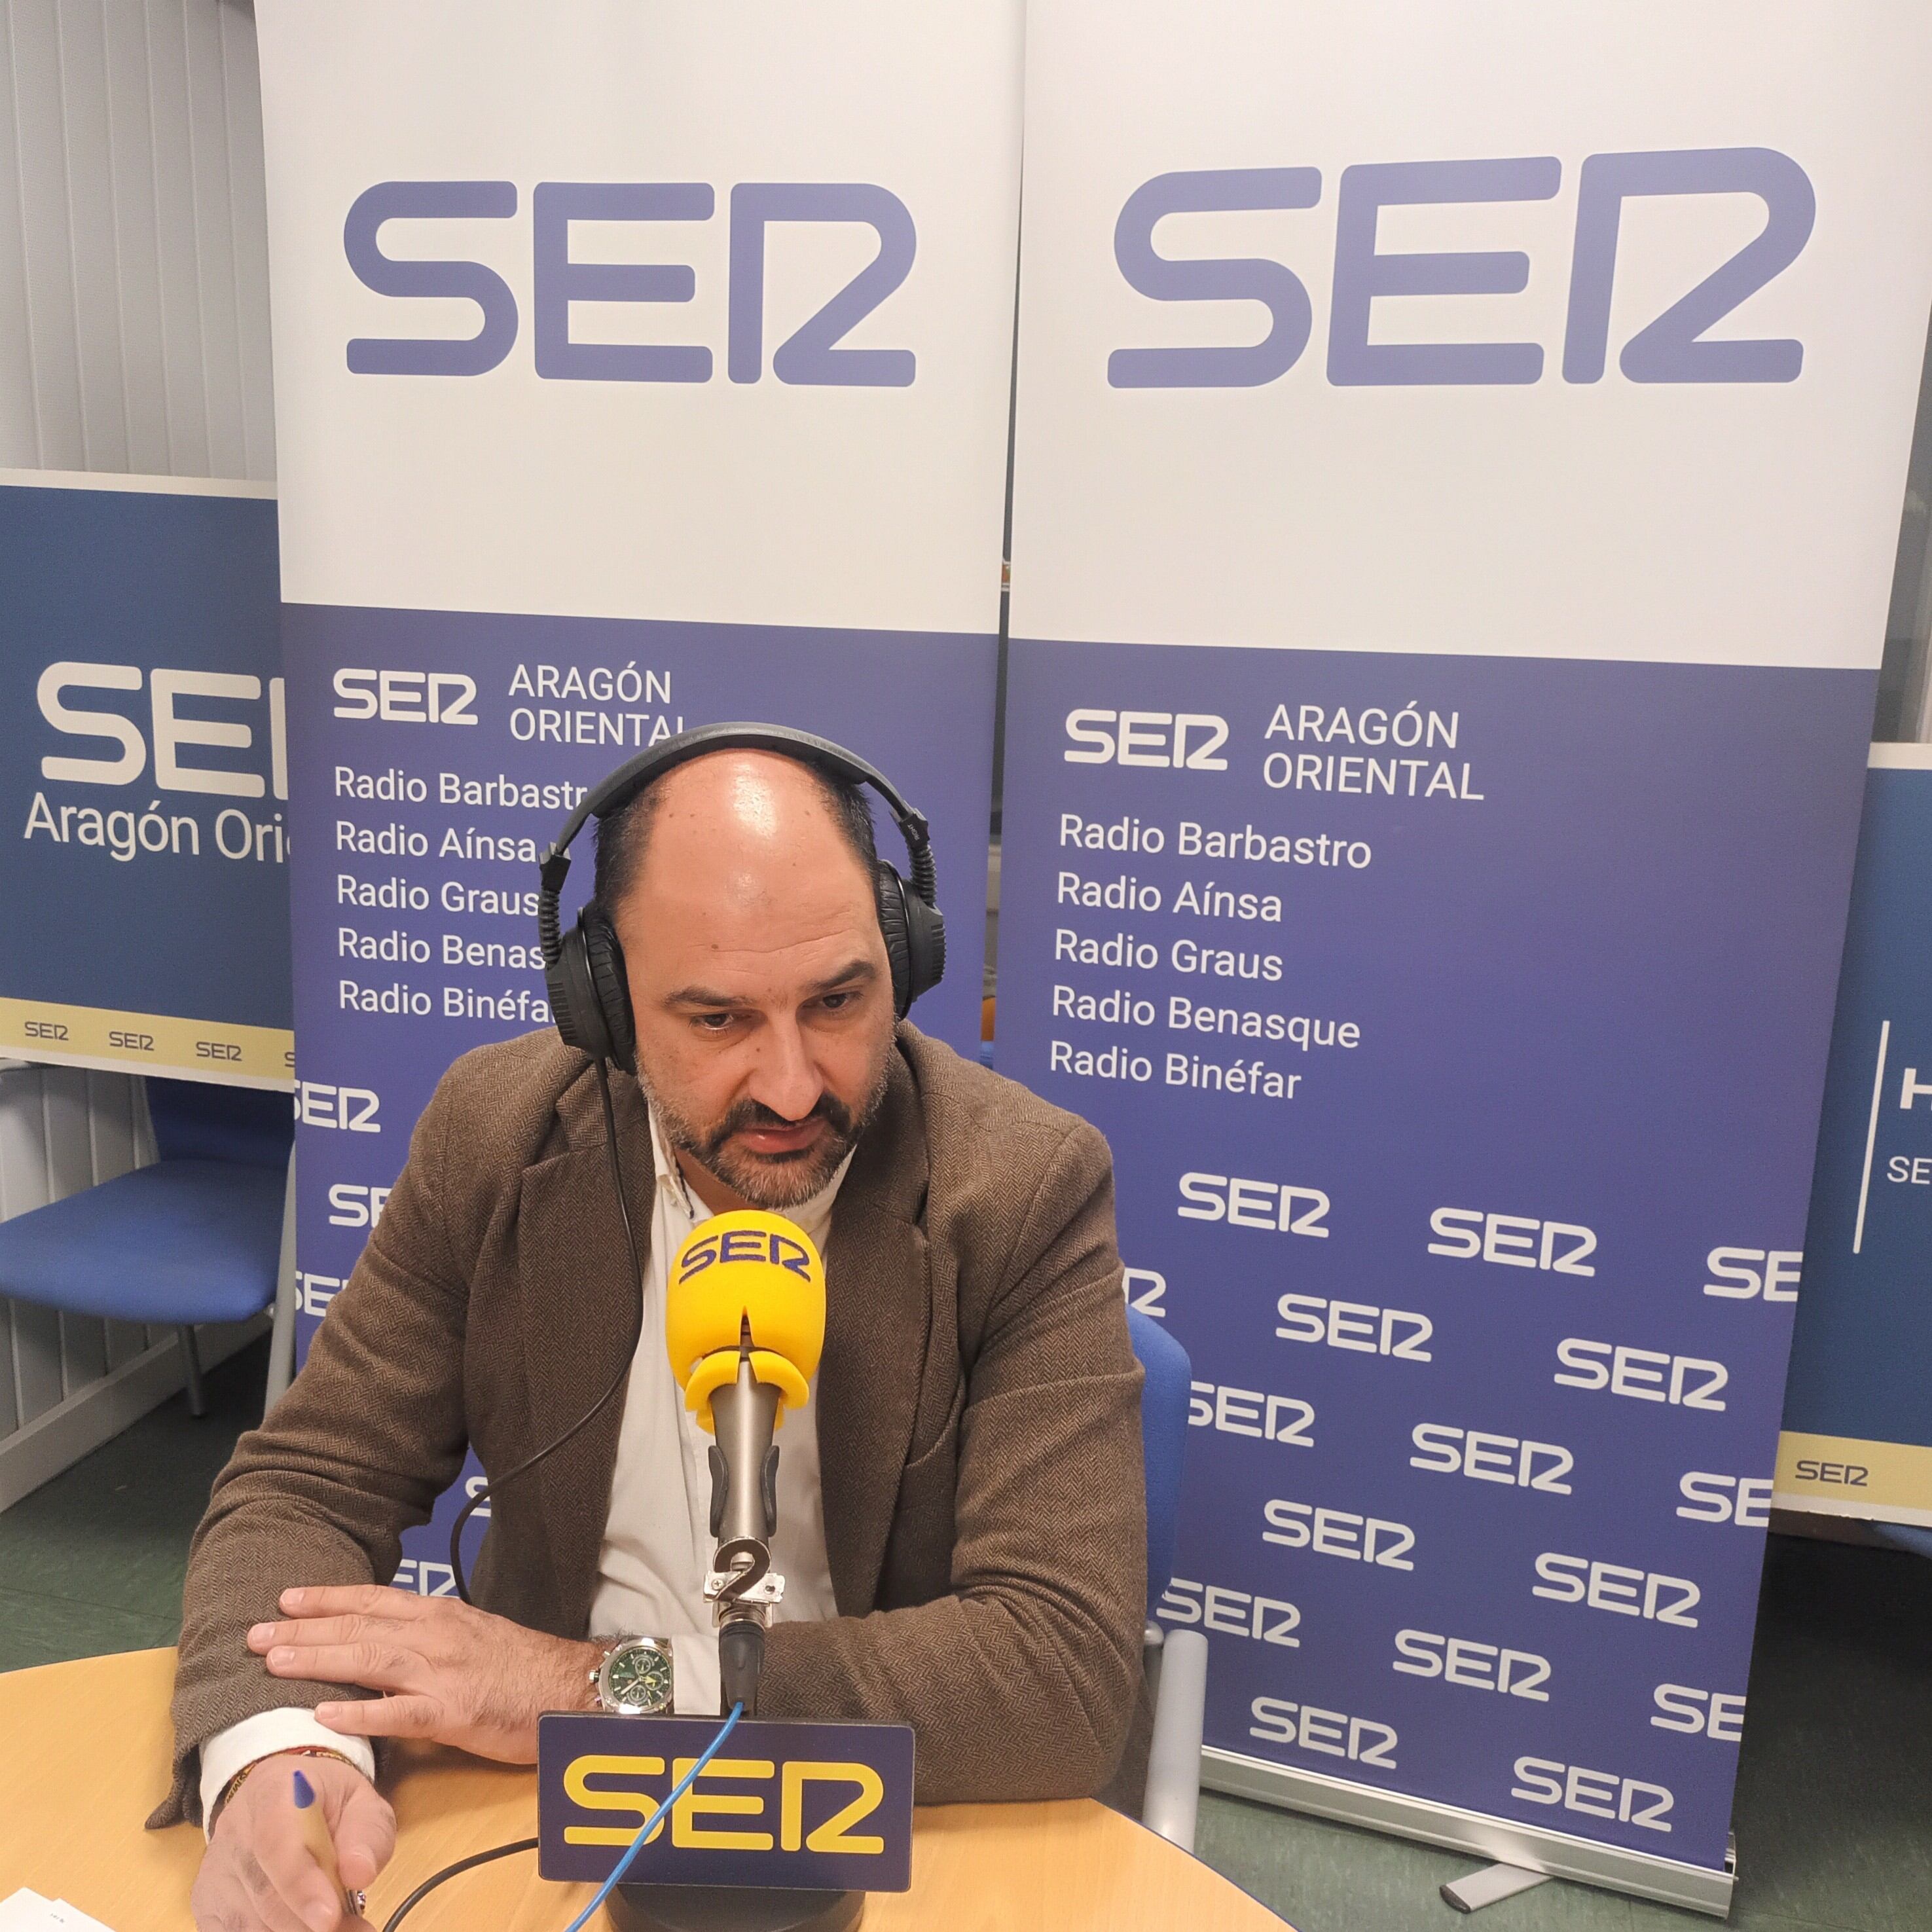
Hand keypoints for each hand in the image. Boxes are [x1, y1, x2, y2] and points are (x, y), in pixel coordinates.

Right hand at [193, 1750, 389, 1931]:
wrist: (282, 1795)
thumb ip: (367, 1833)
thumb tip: (360, 1874)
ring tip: (336, 1926)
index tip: (329, 1918)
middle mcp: (233, 1829)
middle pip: (263, 1895)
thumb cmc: (327, 1801)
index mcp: (273, 1791)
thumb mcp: (361, 1802)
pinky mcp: (206, 1902)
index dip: (300, 1885)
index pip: (276, 1843)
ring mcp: (215, 1869)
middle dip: (309, 1923)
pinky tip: (298, 1926)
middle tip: (353, 1928)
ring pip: (248, 1923)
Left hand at [248, 1585, 598, 1761]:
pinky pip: (399, 1713)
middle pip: (360, 1625)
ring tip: (274, 1663)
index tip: (287, 1598)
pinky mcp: (453, 1712)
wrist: (572, 1688)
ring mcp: (443, 1673)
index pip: (374, 1599)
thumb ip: (431, 1638)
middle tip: (256, 1633)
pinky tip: (325, 1714)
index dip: (328, 1598)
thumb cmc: (525, 1667)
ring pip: (370, 1659)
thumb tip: (387, 1642)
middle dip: (304, 1629)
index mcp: (441, 1616)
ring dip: (319, 1658)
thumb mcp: (474, 1637)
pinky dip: (360, 1712)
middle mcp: (436, 1635)